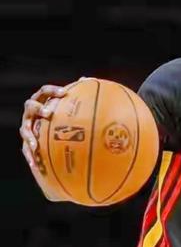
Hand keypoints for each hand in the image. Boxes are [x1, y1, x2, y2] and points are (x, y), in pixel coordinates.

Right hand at [19, 83, 68, 200]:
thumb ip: (79, 95)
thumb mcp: (69, 107)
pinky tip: (37, 165)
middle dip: (39, 109)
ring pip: (25, 130)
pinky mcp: (27, 142)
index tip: (64, 93)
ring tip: (35, 145)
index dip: (52, 90)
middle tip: (49, 113)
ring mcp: (27, 127)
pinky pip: (27, 150)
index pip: (45, 91)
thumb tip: (90, 81)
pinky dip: (31, 157)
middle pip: (31, 106)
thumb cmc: (62, 117)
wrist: (48, 133)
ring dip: (30, 137)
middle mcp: (32, 113)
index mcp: (42, 101)